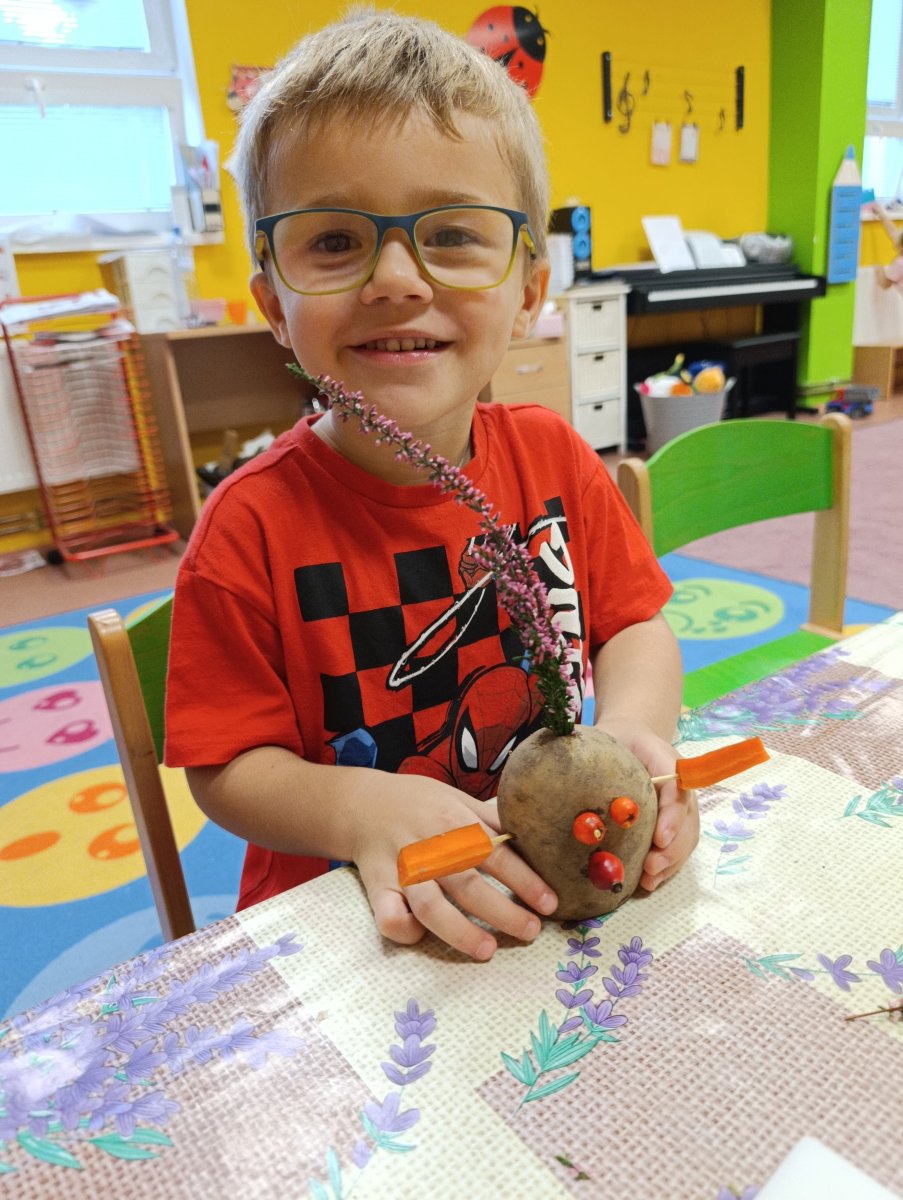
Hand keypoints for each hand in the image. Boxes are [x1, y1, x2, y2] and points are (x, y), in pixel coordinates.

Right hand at [350, 775, 557, 960]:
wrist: (361, 802)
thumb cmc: (419, 803)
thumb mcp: (457, 798)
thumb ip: (491, 818)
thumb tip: (534, 830)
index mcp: (456, 821)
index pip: (497, 854)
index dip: (526, 880)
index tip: (550, 903)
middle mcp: (430, 846)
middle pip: (469, 884)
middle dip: (504, 912)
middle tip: (530, 931)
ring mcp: (402, 868)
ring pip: (430, 905)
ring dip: (460, 931)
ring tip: (487, 950)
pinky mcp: (377, 886)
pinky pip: (388, 915)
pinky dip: (406, 930)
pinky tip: (423, 936)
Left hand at [594, 716, 699, 891]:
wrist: (631, 740)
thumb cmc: (622, 741)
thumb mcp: (617, 736)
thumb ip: (613, 751)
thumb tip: (589, 776)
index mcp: (671, 767)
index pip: (678, 792)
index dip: (672, 818)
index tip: (660, 838)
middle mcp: (682, 792)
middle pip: (687, 823)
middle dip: (672, 849)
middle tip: (651, 866)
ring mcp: (681, 811)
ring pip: (686, 840)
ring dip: (670, 863)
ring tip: (649, 880)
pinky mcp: (673, 827)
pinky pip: (677, 849)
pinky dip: (666, 868)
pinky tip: (650, 882)